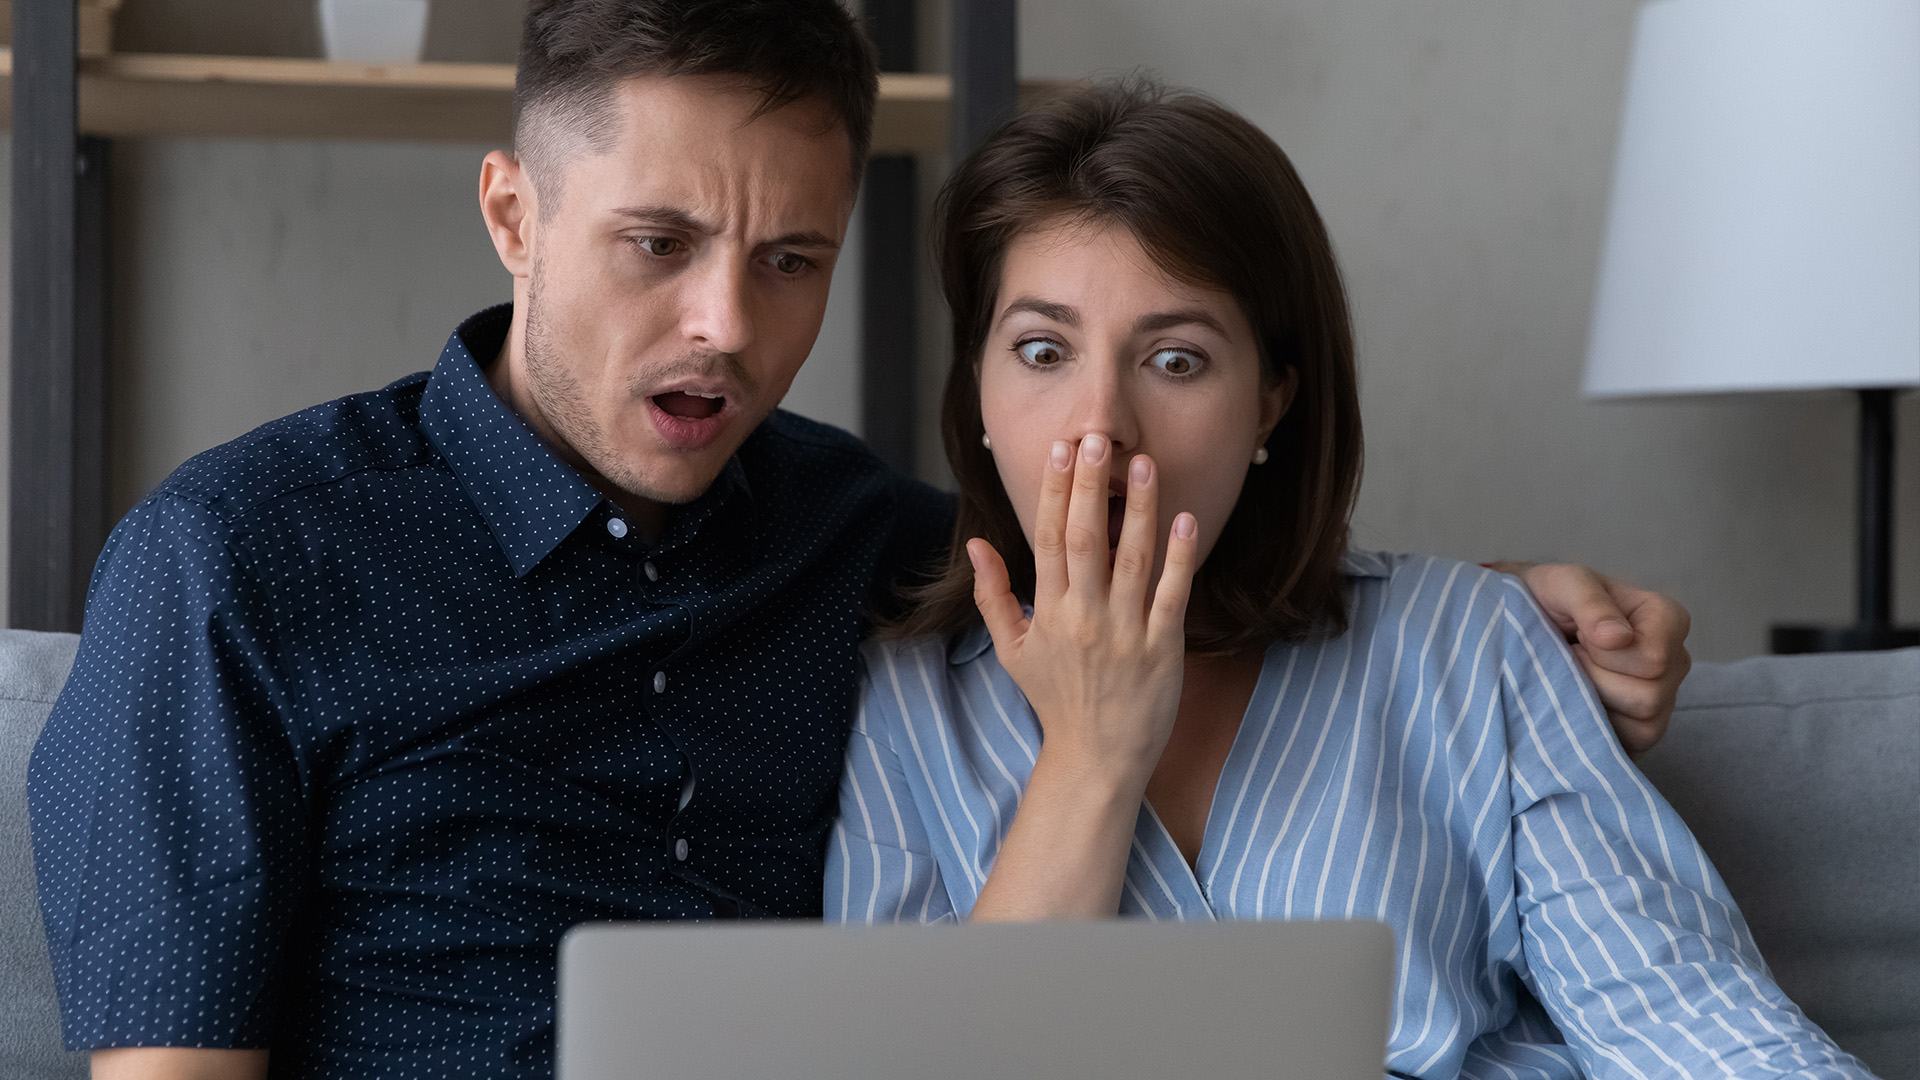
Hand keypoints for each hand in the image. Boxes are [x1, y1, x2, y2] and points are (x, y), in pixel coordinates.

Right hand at [969, 434, 1198, 788]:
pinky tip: (1184, 518)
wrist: (1096, 758)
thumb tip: (978, 543)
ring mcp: (1125, 633)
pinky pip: (1171, 595)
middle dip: (1090, 487)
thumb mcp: (1012, 649)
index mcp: (1048, 612)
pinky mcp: (1162, 648)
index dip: (1054, 492)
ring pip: (1131, 560)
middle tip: (1096, 438)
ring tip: (1143, 464)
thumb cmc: (1055, 700)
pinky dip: (1178, 557)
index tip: (1060, 450)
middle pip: (1085, 540)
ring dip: (1138, 509)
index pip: (1048, 539)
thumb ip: (992, 594)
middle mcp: (1084, 617)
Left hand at [1491, 561, 1691, 756]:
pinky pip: (1630, 748)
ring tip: (1575, 678)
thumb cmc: (1550, 598)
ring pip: (1644, 728)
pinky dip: (1595, 729)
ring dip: (1593, 704)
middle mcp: (1675, 661)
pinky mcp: (1641, 731)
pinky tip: (1579, 702)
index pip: (1654, 660)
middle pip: (1648, 698)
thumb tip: (1618, 638)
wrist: (1525, 622)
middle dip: (1594, 680)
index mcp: (1668, 620)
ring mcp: (1662, 700)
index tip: (1581, 635)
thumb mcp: (1564, 584)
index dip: (1604, 654)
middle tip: (1572, 657)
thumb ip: (1590, 603)